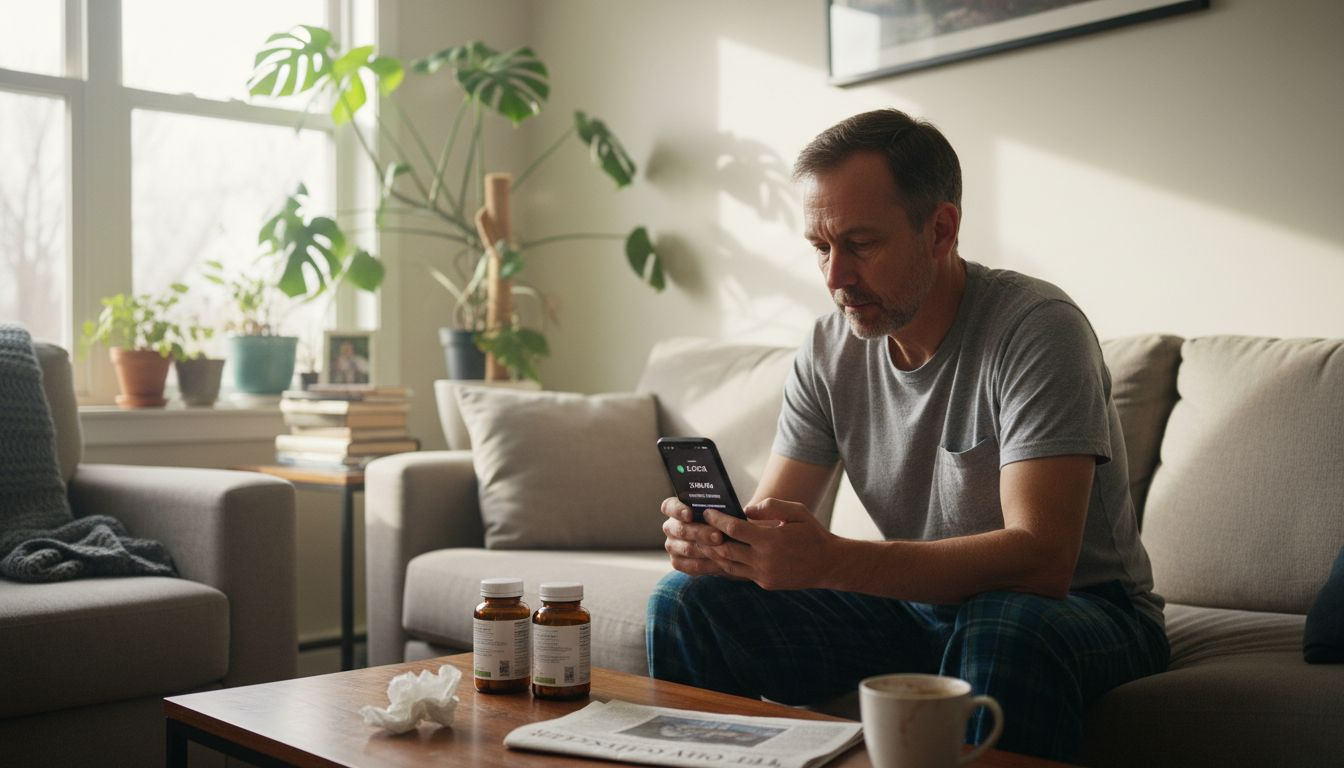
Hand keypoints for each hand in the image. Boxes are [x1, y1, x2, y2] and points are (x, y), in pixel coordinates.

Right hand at [660, 496, 730, 576]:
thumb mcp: (722, 510)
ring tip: (724, 549)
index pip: (669, 507)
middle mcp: (671, 527)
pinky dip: (706, 564)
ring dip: (705, 550)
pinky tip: (720, 563)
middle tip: (718, 536)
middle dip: (700, 533)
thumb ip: (720, 508)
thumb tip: (738, 509)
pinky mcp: (678, 562)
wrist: (728, 540)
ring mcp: (673, 545)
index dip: (677, 510)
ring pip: (686, 548)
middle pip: (680, 529)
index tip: (690, 514)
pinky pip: (690, 565)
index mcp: (676, 509)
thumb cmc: (723, 519)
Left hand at [700, 498, 838, 590]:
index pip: (734, 529)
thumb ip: (770, 506)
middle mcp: (764, 560)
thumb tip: (745, 509)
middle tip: (696, 527)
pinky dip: (726, 563)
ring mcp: (763, 574)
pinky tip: (719, 554)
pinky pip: (739, 573)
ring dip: (713, 553)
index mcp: (771, 540)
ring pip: (728, 565)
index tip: (708, 512)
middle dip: (708, 538)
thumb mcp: (797, 511)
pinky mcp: (765, 583)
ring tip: (702, 541)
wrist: (830, 565)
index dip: (717, 520)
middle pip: (724, 549)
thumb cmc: (813, 533)